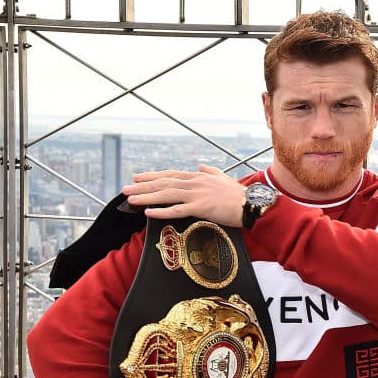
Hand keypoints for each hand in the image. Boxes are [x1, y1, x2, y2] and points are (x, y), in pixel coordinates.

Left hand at [122, 165, 245, 226]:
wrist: (252, 204)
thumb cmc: (239, 195)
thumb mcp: (223, 178)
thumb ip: (210, 171)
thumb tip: (200, 165)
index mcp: (198, 176)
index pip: (170, 175)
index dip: (152, 177)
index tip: (137, 179)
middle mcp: (194, 183)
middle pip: (163, 183)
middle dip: (142, 186)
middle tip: (125, 190)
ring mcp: (197, 195)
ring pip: (166, 195)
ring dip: (146, 197)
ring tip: (131, 200)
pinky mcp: (201, 207)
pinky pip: (177, 210)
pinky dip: (161, 211)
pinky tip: (148, 212)